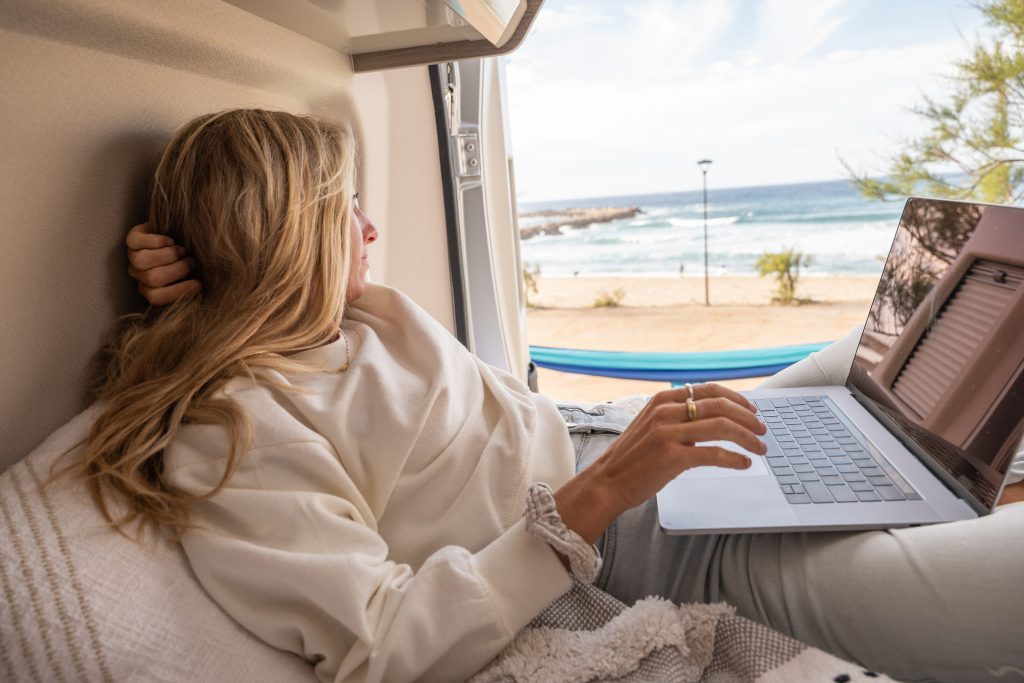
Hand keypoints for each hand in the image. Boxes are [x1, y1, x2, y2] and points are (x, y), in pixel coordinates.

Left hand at [126, 223, 199, 304]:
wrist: (181, 236)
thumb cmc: (189, 259)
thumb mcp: (194, 275)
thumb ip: (195, 285)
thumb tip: (202, 290)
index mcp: (150, 289)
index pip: (156, 297)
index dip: (177, 291)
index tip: (197, 284)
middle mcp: (139, 274)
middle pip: (152, 278)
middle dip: (177, 270)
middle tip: (192, 262)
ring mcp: (133, 256)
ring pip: (142, 261)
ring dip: (167, 255)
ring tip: (182, 250)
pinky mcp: (133, 238)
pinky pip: (135, 242)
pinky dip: (156, 241)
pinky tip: (170, 241)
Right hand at [554, 384, 766, 543]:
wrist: (607, 481)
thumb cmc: (632, 458)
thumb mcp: (651, 425)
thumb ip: (677, 416)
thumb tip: (715, 415)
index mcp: (662, 400)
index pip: (710, 390)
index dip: (738, 399)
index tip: (752, 410)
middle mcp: (666, 412)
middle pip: (721, 406)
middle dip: (749, 418)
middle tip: (762, 430)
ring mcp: (668, 433)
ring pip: (723, 427)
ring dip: (748, 437)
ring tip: (760, 448)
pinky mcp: (672, 457)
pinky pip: (714, 454)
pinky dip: (735, 459)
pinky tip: (744, 464)